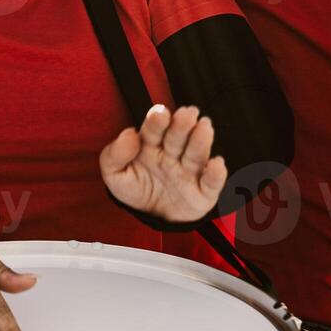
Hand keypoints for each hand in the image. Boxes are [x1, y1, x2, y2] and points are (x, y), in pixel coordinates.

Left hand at [101, 104, 226, 223]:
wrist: (150, 217)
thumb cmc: (134, 188)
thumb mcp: (114, 175)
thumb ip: (114, 155)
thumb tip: (130, 135)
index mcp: (150, 145)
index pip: (154, 130)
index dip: (157, 121)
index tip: (160, 114)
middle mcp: (172, 154)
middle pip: (178, 137)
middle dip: (182, 125)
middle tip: (187, 113)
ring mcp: (189, 172)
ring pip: (196, 155)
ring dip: (201, 141)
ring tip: (204, 127)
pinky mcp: (203, 192)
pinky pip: (211, 183)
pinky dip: (216, 174)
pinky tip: (217, 164)